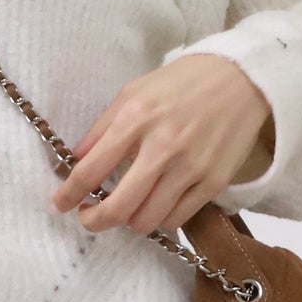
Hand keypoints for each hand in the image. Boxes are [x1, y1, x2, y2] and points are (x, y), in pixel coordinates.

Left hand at [52, 54, 273, 235]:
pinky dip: (161, 218)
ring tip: (128, 208)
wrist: (241, 79)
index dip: (68, 195)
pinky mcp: (214, 182)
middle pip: (118, 208)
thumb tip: (76, 160)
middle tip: (90, 218)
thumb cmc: (182, 84)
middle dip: (95, 221)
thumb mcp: (134, 92)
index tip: (60, 204)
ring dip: (130, 221)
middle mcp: (162, 147)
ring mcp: (190, 168)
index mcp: (135, 120)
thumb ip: (102, 127)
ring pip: (147, 220)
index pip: (90, 171)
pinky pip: (177, 219)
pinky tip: (157, 204)